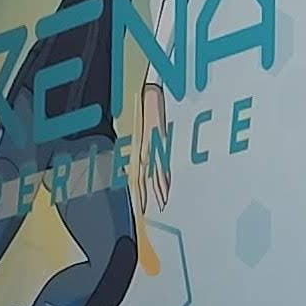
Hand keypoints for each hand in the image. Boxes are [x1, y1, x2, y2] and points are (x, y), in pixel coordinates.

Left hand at [138, 93, 169, 210]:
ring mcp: (152, 146)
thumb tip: (156, 161)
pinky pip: (162, 161)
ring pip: (153, 173)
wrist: (151, 94)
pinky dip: (165, 175)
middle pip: (144, 178)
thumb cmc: (150, 111)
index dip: (140, 192)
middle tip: (149, 210)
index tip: (143, 206)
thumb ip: (152, 148)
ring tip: (163, 203)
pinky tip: (168, 185)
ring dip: (158, 190)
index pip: (138, 175)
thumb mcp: (149, 132)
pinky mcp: (160, 140)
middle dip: (147, 195)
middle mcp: (144, 149)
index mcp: (141, 148)